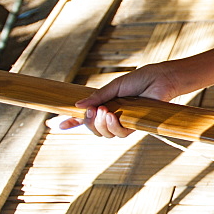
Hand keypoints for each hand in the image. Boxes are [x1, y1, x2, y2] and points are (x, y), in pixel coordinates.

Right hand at [57, 62, 181, 137]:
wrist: (161, 79)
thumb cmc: (140, 80)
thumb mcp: (114, 86)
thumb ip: (97, 96)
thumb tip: (77, 106)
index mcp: (106, 105)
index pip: (85, 116)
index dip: (70, 122)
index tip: (53, 124)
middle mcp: (113, 116)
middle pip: (93, 129)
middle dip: (87, 122)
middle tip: (90, 111)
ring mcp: (124, 122)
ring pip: (105, 134)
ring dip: (100, 124)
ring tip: (104, 112)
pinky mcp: (136, 126)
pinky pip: (120, 133)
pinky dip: (113, 126)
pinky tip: (112, 115)